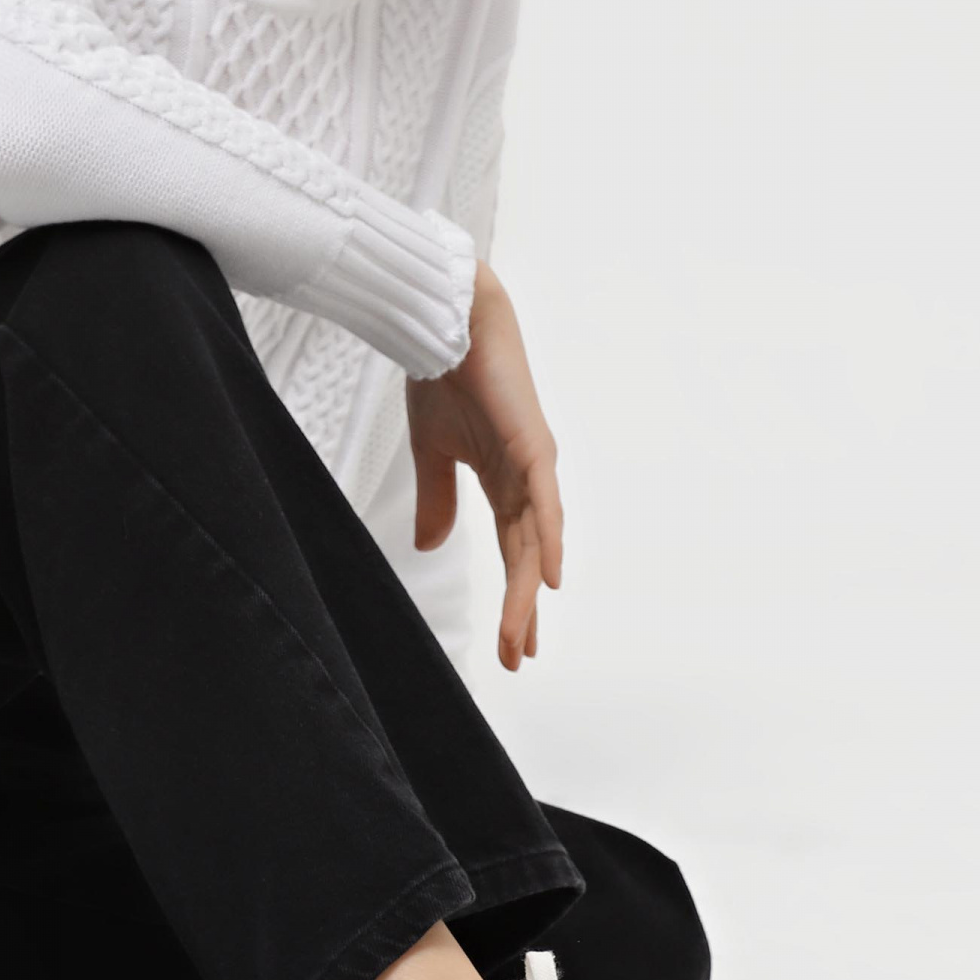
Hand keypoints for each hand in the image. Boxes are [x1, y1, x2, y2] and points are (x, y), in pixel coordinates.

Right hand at [404, 258, 562, 670]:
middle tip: (518, 658)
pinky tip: (549, 578)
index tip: (512, 645)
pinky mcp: (532, 444)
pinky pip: (544, 500)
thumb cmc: (443, 374)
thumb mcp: (432, 452)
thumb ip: (436, 500)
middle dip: (521, 611)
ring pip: (535, 540)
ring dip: (527, 591)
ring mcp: (533, 463)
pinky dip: (549, 538)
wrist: (446, 320)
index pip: (512, 552)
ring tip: (523, 638)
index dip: (512, 599)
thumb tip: (430, 546)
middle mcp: (526, 478)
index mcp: (503, 482)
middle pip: (528, 557)